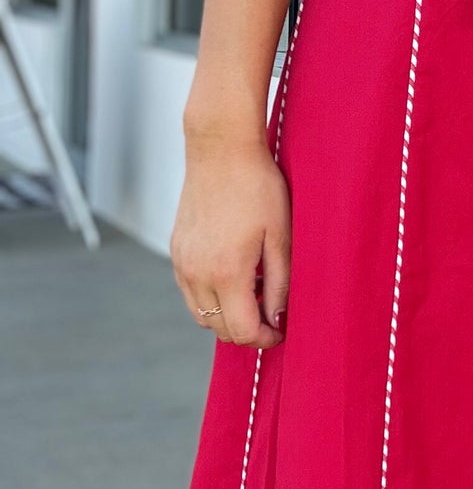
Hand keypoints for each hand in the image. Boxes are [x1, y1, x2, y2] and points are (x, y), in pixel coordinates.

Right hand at [171, 130, 290, 347]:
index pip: (240, 330)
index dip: (264, 338)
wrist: (221, 150)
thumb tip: (278, 318)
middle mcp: (196, 273)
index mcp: (226, 272)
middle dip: (246, 329)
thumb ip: (280, 283)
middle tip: (273, 313)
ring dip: (227, 314)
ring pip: (201, 313)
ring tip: (255, 292)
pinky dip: (211, 296)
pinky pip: (190, 291)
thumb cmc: (257, 187)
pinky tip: (235, 275)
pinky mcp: (176, 250)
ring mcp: (181, 262)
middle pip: (218, 328)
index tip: (281, 332)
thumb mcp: (280, 236)